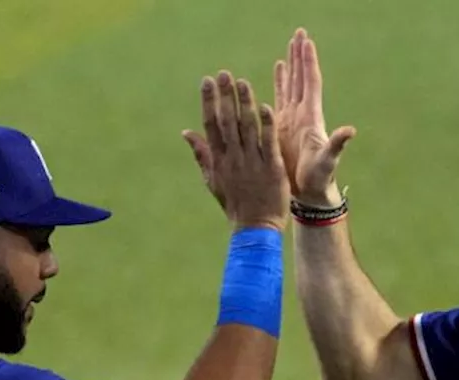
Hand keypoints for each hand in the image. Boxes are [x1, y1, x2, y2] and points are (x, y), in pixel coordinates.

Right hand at [182, 71, 289, 231]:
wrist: (255, 227)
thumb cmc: (235, 204)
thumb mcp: (213, 181)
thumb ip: (201, 154)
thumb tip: (186, 132)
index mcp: (218, 160)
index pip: (211, 125)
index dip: (209, 102)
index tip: (208, 81)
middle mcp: (233, 158)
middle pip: (228, 122)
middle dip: (225, 96)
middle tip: (224, 74)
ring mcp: (253, 163)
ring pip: (248, 128)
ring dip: (245, 104)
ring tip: (243, 83)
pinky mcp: (272, 169)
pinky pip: (268, 144)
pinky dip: (266, 126)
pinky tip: (265, 107)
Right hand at [273, 27, 355, 205]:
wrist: (310, 192)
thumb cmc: (319, 178)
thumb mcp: (328, 161)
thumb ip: (337, 145)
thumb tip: (351, 131)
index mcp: (311, 118)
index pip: (310, 83)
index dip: (308, 63)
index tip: (306, 41)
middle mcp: (303, 114)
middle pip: (302, 78)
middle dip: (300, 56)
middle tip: (299, 32)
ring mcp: (293, 119)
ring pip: (291, 84)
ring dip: (291, 64)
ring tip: (290, 45)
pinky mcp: (282, 126)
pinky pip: (281, 97)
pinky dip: (280, 81)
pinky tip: (278, 68)